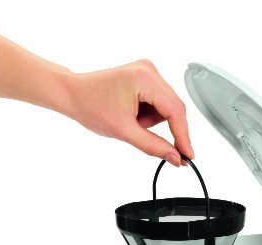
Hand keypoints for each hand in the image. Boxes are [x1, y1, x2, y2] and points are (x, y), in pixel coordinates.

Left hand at [61, 60, 193, 166]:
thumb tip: (175, 157)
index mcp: (145, 78)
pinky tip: (132, 114)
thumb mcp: (124, 131)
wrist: (72, 94)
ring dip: (152, 121)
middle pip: (173, 108)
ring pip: (166, 107)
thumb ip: (153, 146)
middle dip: (164, 128)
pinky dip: (149, 114)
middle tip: (158, 146)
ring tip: (130, 122)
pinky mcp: (144, 76)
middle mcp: (149, 70)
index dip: (183, 136)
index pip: (175, 111)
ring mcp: (148, 71)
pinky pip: (158, 102)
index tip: (189, 155)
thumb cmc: (90, 106)